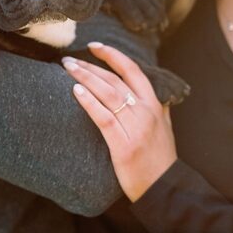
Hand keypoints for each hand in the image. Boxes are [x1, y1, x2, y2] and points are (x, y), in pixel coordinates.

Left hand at [63, 42, 176, 201]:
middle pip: (114, 80)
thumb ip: (158, 107)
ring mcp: (135, 127)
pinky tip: (76, 91)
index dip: (112, 55)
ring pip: (108, 94)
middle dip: (90, 66)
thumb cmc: (160, 158)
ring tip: (67, 68)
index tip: (94, 46)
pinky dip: (89, 102)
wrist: (164, 186)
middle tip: (69, 59)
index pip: (133, 70)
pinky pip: (104, 118)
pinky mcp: (123, 145)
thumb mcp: (165, 127)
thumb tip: (154, 92)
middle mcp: (146, 111)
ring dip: (85, 78)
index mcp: (154, 104)